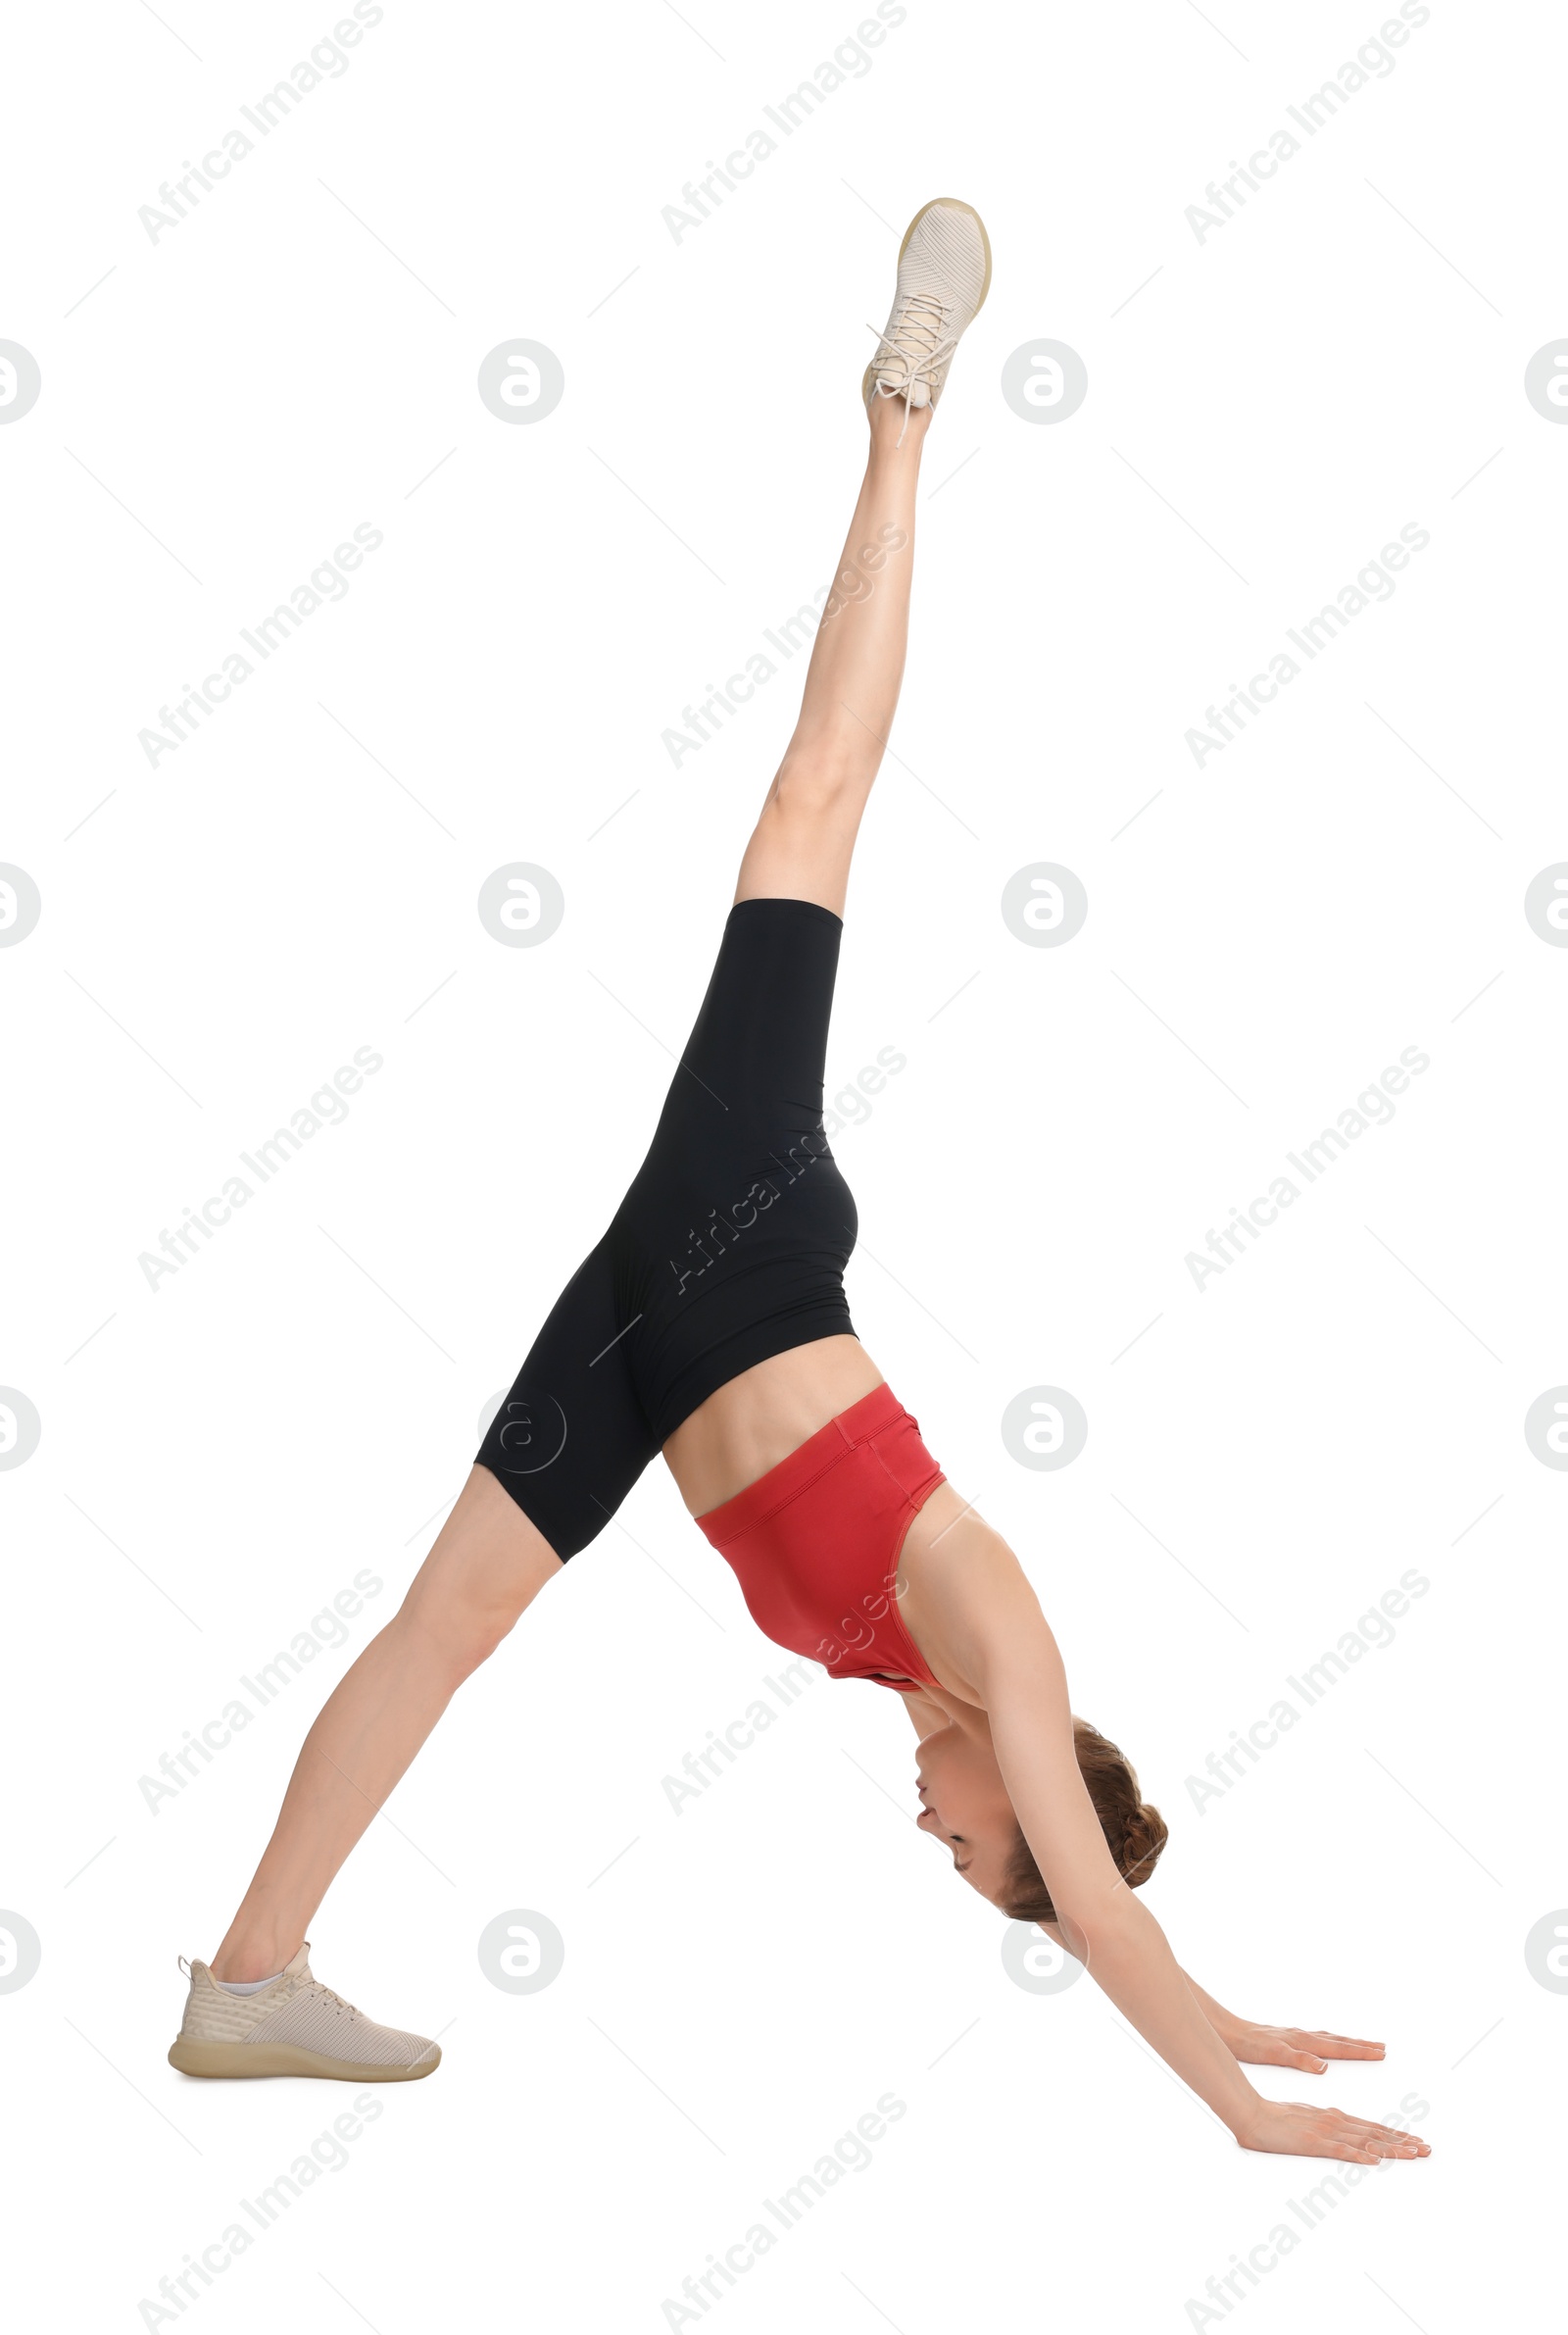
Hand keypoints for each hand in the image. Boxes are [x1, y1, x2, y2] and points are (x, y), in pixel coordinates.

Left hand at [1221, 2020, 1385, 2072]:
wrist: (1232, 2032)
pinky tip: (1329, 2046)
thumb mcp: (1275, 2055)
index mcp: (1305, 2042)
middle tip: (1382, 2048)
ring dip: (1349, 2042)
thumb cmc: (1251, 2045)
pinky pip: (1319, 2039)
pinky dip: (1332, 2042)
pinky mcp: (1290, 2039)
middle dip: (1361, 2045)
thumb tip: (1324, 2067)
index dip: (1360, 2051)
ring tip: (1364, 2044)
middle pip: (1339, 2040)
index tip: (1381, 2053)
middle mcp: (1304, 2037)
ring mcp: (1298, 2037)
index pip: (1339, 2047)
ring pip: (1330, 2038)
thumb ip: (1300, 2060)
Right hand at [1233, 2099, 1429, 2164]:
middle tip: (1428, 2149)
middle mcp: (1335, 2122)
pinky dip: (1359, 2155)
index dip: (1395, 2135)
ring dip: (1391, 2148)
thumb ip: (1327, 2129)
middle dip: (1403, 2142)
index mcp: (1334, 2117)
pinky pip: (1340, 2151)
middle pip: (1375, 2134)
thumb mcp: (1306, 2121)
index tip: (1416, 2142)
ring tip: (1413, 2154)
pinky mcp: (1313, 2143)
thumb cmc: (1275, 2118)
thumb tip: (1345, 2137)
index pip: (1371, 2128)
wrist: (1251, 2113)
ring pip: (1365, 2141)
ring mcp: (1325, 2132)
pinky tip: (1374, 2160)